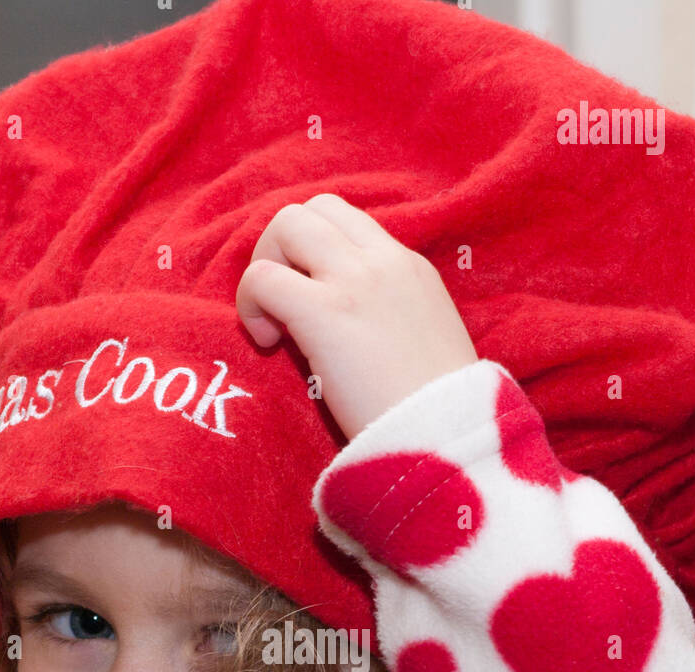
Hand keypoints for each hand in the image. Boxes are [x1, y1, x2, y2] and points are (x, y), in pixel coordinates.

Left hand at [236, 193, 478, 440]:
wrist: (444, 438)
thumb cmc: (434, 410)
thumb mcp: (424, 340)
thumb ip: (389, 313)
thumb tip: (342, 323)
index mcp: (409, 267)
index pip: (348, 222)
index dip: (315, 253)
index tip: (314, 299)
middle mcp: (382, 261)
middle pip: (312, 210)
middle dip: (284, 250)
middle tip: (285, 306)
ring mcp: (353, 281)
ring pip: (286, 223)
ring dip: (265, 266)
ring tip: (274, 321)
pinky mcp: (324, 312)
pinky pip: (262, 278)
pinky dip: (250, 304)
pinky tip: (266, 343)